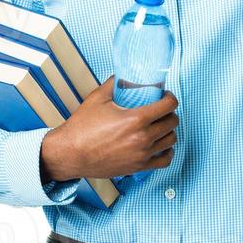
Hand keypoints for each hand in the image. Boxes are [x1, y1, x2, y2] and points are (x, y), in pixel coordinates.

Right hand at [40, 75, 179, 181]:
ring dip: (169, 131)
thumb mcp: (98, 98)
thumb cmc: (81, 128)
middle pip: (172, 122)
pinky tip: (161, 145)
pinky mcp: (138, 167)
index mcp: (135, 119)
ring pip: (171, 140)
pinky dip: (167, 152)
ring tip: (161, 126)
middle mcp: (142, 138)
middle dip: (169, 113)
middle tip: (162, 110)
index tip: (166, 97)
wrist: (70, 153)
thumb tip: (123, 75)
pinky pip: (164, 161)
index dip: (170, 98)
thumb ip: (114, 83)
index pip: (168, 106)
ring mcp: (142, 154)